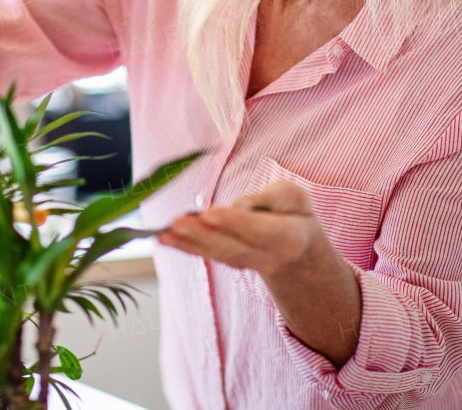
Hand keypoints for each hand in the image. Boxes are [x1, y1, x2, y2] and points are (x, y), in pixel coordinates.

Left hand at [158, 178, 361, 365]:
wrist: (297, 255)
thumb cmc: (295, 216)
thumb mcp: (296, 198)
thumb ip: (272, 197)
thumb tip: (241, 205)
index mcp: (287, 237)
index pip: (258, 229)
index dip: (234, 222)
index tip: (210, 214)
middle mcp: (264, 256)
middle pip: (230, 246)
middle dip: (201, 235)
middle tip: (176, 224)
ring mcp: (244, 263)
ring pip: (215, 253)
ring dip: (187, 243)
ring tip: (164, 233)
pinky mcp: (227, 261)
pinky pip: (206, 255)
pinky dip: (184, 248)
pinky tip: (163, 239)